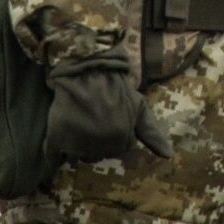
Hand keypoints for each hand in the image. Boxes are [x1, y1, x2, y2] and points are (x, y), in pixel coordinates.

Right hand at [44, 45, 173, 163]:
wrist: (88, 67)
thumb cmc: (116, 86)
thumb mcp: (138, 107)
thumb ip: (151, 133)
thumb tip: (169, 156)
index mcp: (121, 139)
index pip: (117, 150)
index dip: (113, 136)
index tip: (108, 120)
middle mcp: (100, 145)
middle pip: (98, 155)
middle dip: (96, 142)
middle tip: (93, 120)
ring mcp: (78, 142)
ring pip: (79, 155)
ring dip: (79, 145)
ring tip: (81, 122)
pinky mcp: (56, 137)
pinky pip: (54, 157)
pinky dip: (54, 155)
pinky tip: (58, 146)